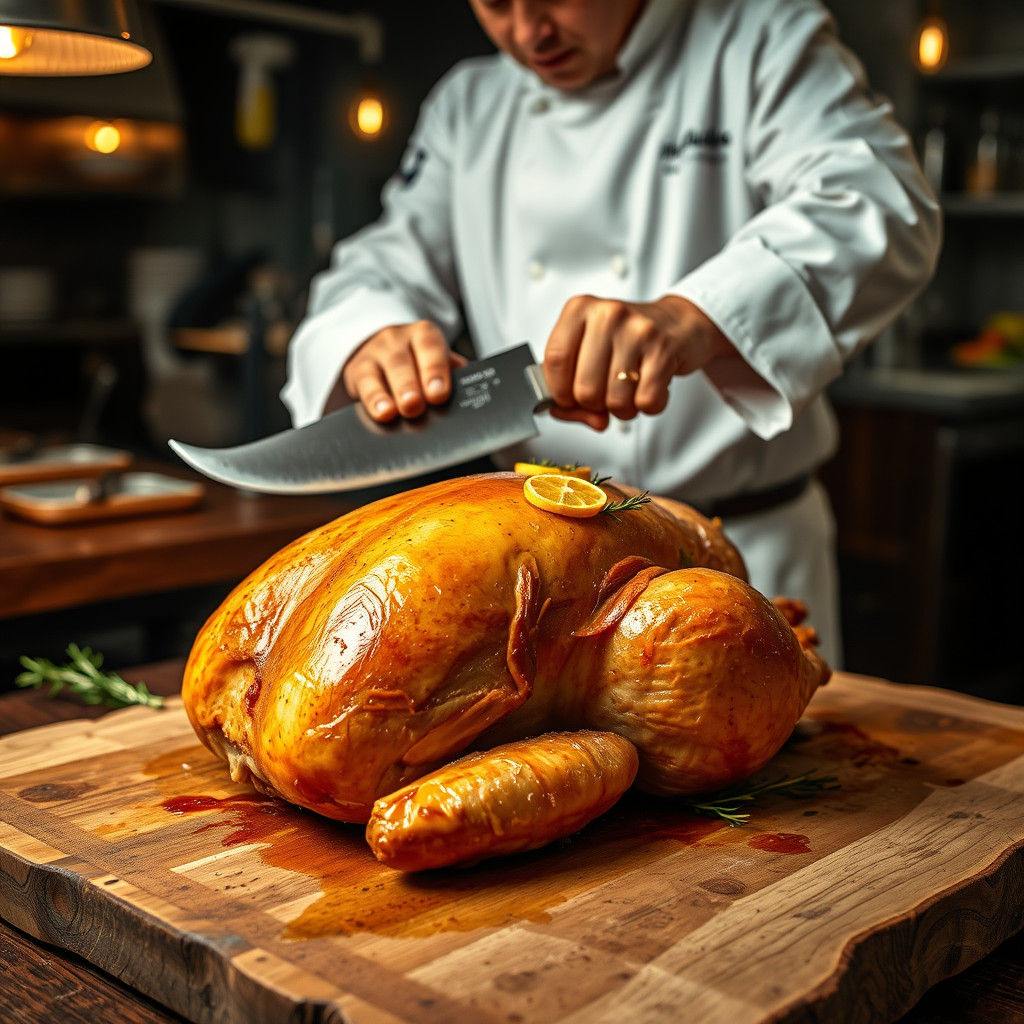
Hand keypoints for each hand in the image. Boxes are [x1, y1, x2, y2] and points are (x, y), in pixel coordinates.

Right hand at [328, 321, 467, 420]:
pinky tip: (377, 413)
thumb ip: (452, 371)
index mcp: (424, 335)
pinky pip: (361, 385)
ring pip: (376, 373)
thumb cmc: (420, 360)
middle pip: (401, 363)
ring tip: (389, 412)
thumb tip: (468, 386)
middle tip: (414, 405)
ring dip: (382, 395)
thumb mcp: (437, 359)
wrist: (385, 349)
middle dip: (408, 386)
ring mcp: (374, 354)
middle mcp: (396, 340)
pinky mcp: (356, 370)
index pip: (430, 348)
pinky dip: (370, 401)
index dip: (434, 370)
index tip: (438, 394)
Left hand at [543, 294, 734, 429]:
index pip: (555, 360)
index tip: (568, 399)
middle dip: (595, 405)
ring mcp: (638, 332)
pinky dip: (648, 406)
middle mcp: (608, 316)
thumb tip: (569, 414)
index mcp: (580, 310)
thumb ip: (571, 384)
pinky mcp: (664, 350)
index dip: (559, 392)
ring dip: (623, 408)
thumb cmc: (627, 339)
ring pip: (615, 401)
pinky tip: (651, 387)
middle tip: (607, 392)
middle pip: (584, 389)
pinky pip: (646, 402)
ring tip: (631, 389)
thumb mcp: (591, 350)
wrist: (678, 322)